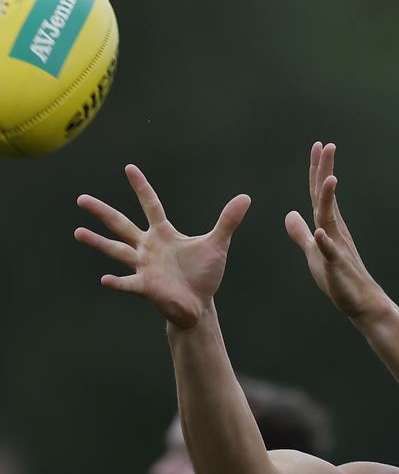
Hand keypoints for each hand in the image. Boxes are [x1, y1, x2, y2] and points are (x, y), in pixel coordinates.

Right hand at [75, 165, 250, 328]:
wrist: (199, 305)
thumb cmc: (203, 275)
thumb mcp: (217, 245)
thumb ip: (228, 221)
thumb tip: (246, 198)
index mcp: (164, 234)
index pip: (150, 205)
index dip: (142, 187)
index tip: (129, 168)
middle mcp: (148, 247)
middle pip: (121, 225)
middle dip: (102, 212)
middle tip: (81, 199)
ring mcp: (144, 266)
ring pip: (116, 251)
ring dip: (98, 243)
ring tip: (78, 232)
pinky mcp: (146, 286)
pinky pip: (129, 283)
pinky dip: (118, 282)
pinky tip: (104, 279)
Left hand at [285, 142, 386, 320]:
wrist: (361, 303)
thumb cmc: (339, 278)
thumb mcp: (313, 252)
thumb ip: (301, 234)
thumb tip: (289, 214)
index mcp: (328, 226)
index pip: (318, 194)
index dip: (316, 171)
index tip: (317, 145)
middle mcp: (335, 232)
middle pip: (325, 199)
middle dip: (325, 173)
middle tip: (327, 145)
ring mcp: (337, 248)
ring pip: (330, 221)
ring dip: (328, 201)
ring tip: (329, 179)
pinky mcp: (337, 269)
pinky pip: (330, 254)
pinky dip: (325, 243)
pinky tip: (320, 232)